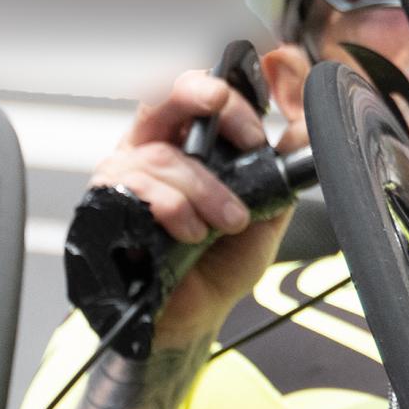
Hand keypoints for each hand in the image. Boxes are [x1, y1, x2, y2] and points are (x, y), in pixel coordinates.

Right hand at [90, 68, 288, 341]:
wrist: (195, 313)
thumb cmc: (219, 263)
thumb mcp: (263, 214)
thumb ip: (278, 174)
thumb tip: (302, 133)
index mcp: (185, 144)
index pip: (195, 94)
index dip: (226, 98)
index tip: (257, 134)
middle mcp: (149, 151)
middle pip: (164, 97)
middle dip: (204, 99)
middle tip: (241, 133)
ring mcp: (125, 177)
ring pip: (161, 155)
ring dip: (205, 188)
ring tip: (226, 222)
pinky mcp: (107, 206)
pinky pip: (137, 189)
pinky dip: (173, 208)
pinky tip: (191, 233)